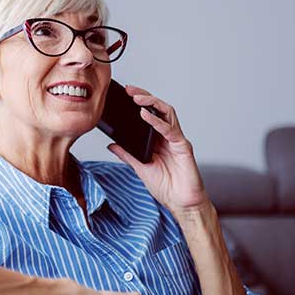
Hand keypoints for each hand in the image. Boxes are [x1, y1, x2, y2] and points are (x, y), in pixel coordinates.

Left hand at [106, 84, 208, 212]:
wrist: (181, 204)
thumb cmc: (166, 188)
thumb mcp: (140, 168)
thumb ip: (127, 155)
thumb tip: (111, 144)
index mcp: (159, 140)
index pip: (150, 114)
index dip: (139, 102)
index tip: (123, 94)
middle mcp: (169, 136)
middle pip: (159, 108)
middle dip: (145, 96)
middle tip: (129, 90)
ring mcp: (177, 140)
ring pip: (167, 113)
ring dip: (152, 103)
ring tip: (136, 98)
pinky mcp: (183, 147)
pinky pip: (170, 130)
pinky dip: (157, 122)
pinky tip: (145, 116)